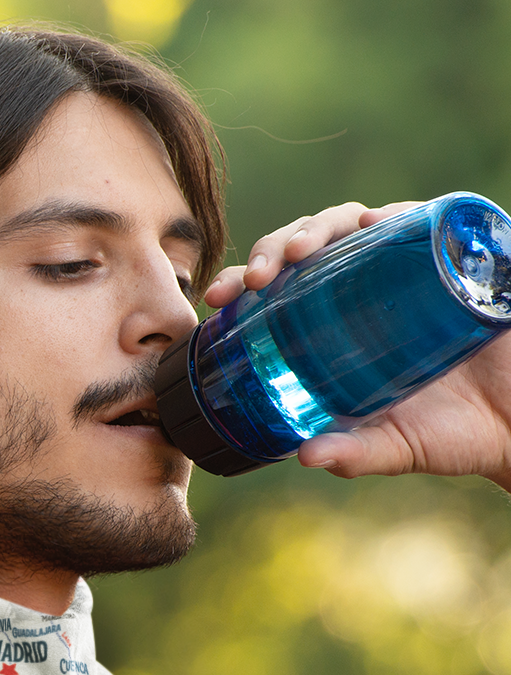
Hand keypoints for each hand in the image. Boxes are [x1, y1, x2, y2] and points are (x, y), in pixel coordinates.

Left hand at [202, 202, 510, 491]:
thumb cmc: (458, 433)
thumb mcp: (396, 446)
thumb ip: (354, 453)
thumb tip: (306, 456)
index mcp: (340, 329)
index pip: (280, 291)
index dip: (243, 284)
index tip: (216, 298)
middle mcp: (369, 292)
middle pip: (308, 249)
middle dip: (272, 250)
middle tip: (256, 278)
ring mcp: (412, 270)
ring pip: (354, 223)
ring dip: (319, 227)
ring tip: (299, 252)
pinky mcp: (461, 258)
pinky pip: (426, 219)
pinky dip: (397, 215)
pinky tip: (374, 222)